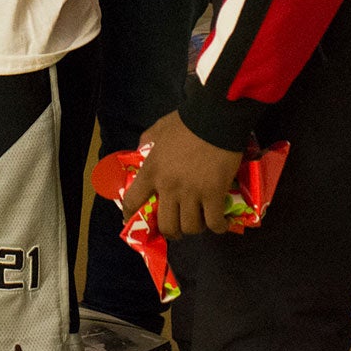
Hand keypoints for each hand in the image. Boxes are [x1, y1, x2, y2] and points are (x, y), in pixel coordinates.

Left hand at [120, 111, 243, 239]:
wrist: (214, 118)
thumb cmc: (186, 123)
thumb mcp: (158, 129)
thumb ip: (146, 141)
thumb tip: (142, 152)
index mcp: (151, 170)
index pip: (133, 201)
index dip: (130, 215)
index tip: (132, 220)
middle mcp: (168, 186)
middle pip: (166, 225)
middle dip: (172, 231)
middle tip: (177, 227)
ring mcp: (191, 192)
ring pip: (190, 227)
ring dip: (195, 228)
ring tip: (200, 222)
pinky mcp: (214, 194)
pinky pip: (214, 222)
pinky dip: (218, 227)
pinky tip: (220, 224)